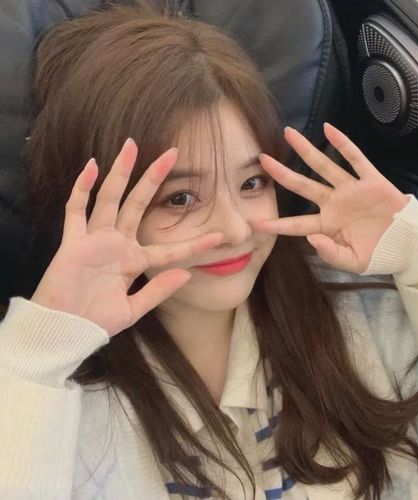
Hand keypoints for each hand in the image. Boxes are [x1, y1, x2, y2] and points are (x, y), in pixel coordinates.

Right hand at [31, 139, 222, 336]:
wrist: (66, 331)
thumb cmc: (97, 321)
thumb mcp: (134, 309)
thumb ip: (159, 291)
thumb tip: (187, 275)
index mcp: (135, 261)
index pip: (170, 249)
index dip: (193, 242)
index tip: (220, 235)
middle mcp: (118, 244)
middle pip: (138, 204)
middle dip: (153, 178)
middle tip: (172, 153)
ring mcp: (95, 240)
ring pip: (110, 198)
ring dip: (120, 172)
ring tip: (131, 146)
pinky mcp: (74, 242)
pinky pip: (76, 210)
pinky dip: (82, 189)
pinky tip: (92, 166)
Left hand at [253, 123, 408, 273]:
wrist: (409, 245)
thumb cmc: (379, 254)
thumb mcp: (352, 262)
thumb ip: (330, 254)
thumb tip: (311, 240)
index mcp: (327, 226)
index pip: (297, 225)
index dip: (277, 224)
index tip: (255, 223)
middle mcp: (334, 204)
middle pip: (303, 186)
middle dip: (282, 174)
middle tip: (262, 160)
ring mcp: (351, 190)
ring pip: (324, 167)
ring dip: (306, 150)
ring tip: (288, 133)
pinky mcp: (371, 181)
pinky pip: (356, 159)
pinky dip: (344, 144)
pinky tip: (329, 129)